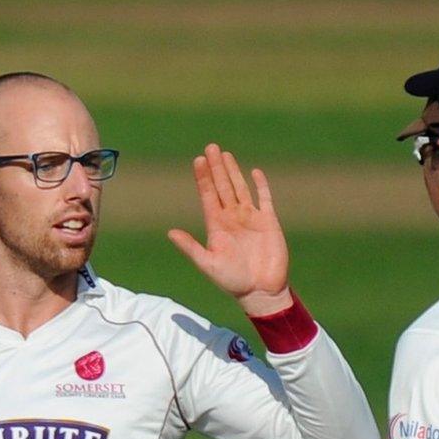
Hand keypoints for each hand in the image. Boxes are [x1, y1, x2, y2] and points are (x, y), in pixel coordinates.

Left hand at [167, 144, 292, 316]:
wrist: (260, 291)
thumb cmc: (232, 281)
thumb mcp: (208, 264)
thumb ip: (190, 247)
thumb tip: (170, 232)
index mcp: (216, 226)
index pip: (208, 196)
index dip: (203, 178)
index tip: (198, 160)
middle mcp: (232, 218)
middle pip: (223, 187)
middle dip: (216, 168)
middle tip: (210, 147)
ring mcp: (250, 218)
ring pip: (240, 188)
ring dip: (233, 171)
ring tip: (225, 154)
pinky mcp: (269, 222)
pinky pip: (264, 199)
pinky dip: (260, 185)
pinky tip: (254, 172)